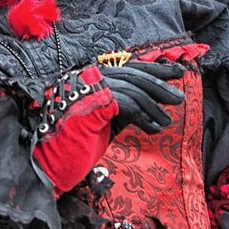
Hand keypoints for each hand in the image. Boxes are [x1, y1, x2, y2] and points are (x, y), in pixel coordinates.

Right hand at [34, 59, 184, 195]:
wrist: (50, 161)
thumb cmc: (77, 142)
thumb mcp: (106, 119)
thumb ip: (124, 105)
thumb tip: (152, 97)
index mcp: (90, 77)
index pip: (127, 66)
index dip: (154, 69)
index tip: (176, 72)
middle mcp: (87, 76)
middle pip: (132, 73)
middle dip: (159, 83)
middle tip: (178, 97)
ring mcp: (87, 87)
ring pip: (132, 88)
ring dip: (154, 106)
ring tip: (167, 121)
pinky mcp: (92, 101)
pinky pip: (127, 103)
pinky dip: (144, 116)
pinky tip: (154, 129)